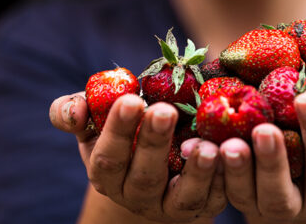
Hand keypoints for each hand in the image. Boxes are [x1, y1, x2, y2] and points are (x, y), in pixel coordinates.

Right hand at [49, 92, 225, 222]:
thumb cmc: (126, 131)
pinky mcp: (204, 205)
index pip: (108, 157)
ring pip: (184, 196)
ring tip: (205, 145)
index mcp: (108, 174)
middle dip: (154, 144)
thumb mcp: (96, 120)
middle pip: (145, 177)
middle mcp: (137, 196)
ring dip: (196, 172)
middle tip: (165, 111)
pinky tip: (231, 153)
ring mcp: (172, 205)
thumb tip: (75, 111)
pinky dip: (225, 178)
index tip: (132, 99)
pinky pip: (216, 197)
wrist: (159, 158)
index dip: (118, 130)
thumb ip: (75, 112)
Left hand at [212, 93, 305, 222]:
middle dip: (274, 162)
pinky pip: (220, 189)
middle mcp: (297, 204)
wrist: (302, 170)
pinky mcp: (235, 196)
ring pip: (247, 198)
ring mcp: (262, 205)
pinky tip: (199, 144)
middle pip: (283, 193)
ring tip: (228, 143)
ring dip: (237, 172)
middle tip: (263, 128)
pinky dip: (210, 170)